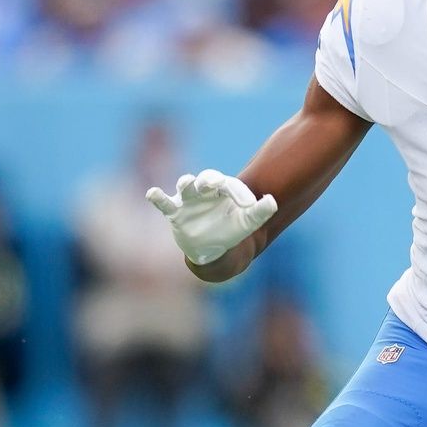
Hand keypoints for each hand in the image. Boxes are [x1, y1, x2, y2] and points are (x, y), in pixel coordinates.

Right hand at [145, 170, 276, 265]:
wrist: (214, 248)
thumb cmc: (233, 229)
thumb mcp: (249, 222)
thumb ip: (261, 212)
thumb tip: (273, 201)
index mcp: (224, 189)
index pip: (229, 184)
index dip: (237, 192)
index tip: (248, 205)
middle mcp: (205, 191)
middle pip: (206, 178)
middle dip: (208, 179)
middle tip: (213, 182)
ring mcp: (189, 200)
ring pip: (186, 186)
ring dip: (186, 183)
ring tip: (188, 183)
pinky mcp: (176, 212)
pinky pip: (164, 203)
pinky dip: (158, 197)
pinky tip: (153, 193)